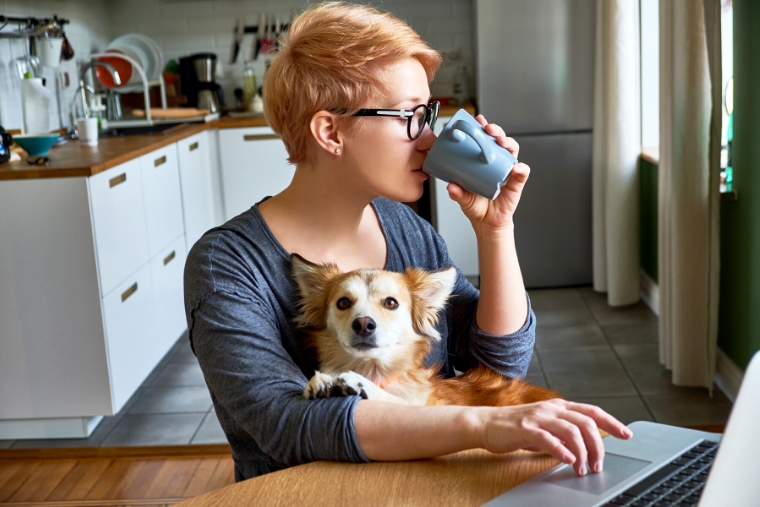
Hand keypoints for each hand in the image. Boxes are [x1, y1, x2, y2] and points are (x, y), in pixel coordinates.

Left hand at [446, 114, 529, 235]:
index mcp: (484, 162)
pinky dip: (521, 169)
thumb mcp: (463, 199)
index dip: (483, 127)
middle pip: (500, 141)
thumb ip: (457, 193)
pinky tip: (517, 168)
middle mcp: (497, 163)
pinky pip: (522, 173)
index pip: (485, 140)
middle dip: (496, 131)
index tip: (477, 119)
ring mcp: (508, 171)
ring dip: (509, 143)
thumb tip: (451, 186)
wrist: (488, 223)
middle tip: (489, 130)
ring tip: (502, 143)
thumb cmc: (476, 206)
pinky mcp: (517, 182)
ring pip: (512, 151)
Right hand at [477, 399, 632, 475]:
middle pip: (585, 422)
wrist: (486, 423)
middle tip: (598, 464)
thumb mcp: (545, 426)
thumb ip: (564, 432)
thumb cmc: (516, 427)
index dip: (611, 422)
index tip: (627, 435)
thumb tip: (586, 447)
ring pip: (570, 430)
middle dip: (598, 445)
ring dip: (582, 452)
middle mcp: (551, 409)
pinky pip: (547, 439)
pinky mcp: (525, 429)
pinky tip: (568, 461)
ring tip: (583, 468)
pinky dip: (561, 450)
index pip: (591, 411)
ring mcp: (538, 417)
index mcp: (558, 406)